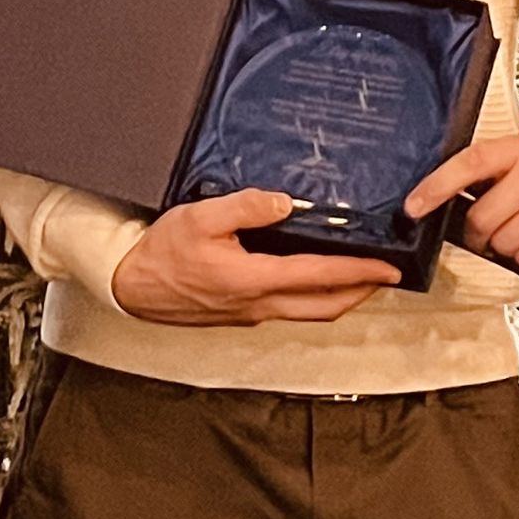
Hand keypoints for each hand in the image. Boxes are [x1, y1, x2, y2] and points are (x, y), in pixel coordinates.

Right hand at [111, 190, 403, 326]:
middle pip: (326, 307)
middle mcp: (258, 304)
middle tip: (385, 276)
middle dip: (362, 293)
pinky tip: (311, 279)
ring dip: (339, 298)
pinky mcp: (240, 316)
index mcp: (254, 280)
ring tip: (358, 279)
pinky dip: (312, 298)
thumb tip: (283, 202)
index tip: (388, 267)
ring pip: (309, 313)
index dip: (360, 272)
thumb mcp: (199, 217)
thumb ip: (244, 207)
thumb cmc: (161, 253)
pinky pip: (287, 310)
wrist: (130, 288)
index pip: (320, 277)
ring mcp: (250, 314)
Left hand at [404, 136, 518, 269]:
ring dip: (508, 247)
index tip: (413, 207)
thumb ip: (480, 178)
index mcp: (518, 151)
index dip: (438, 186)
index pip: (470, 163)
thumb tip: (430, 203)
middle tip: (495, 229)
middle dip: (481, 233)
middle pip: (482, 219)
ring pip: (504, 243)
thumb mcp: (517, 167)